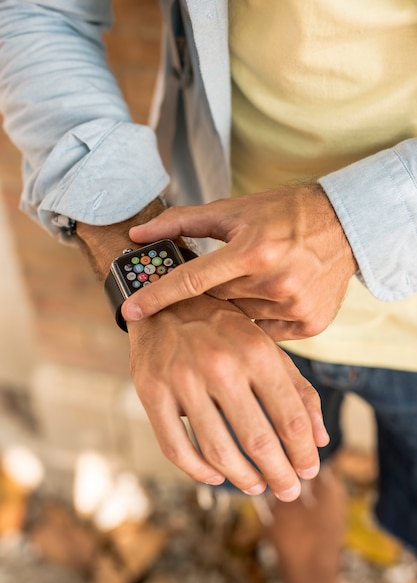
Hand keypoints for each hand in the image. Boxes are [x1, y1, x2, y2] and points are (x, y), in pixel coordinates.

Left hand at [124, 185, 357, 339]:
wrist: (345, 226)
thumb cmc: (284, 213)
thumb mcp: (234, 210)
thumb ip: (183, 222)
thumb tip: (138, 233)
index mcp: (251, 250)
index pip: (191, 280)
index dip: (156, 296)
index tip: (130, 310)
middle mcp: (273, 281)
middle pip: (215, 301)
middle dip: (212, 290)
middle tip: (226, 273)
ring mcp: (293, 306)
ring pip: (240, 318)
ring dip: (239, 302)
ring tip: (259, 277)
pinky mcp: (309, 323)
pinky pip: (266, 331)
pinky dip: (261, 315)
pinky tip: (275, 292)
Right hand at [127, 294, 328, 500]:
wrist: (166, 300)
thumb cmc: (224, 328)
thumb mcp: (266, 347)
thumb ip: (297, 390)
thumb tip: (320, 439)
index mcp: (256, 352)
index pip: (291, 419)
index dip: (304, 454)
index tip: (309, 471)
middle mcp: (221, 365)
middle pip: (258, 441)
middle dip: (280, 475)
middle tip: (288, 492)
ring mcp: (182, 379)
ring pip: (217, 450)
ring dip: (243, 479)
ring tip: (257, 486)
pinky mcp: (151, 390)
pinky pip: (175, 447)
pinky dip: (198, 471)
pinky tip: (216, 476)